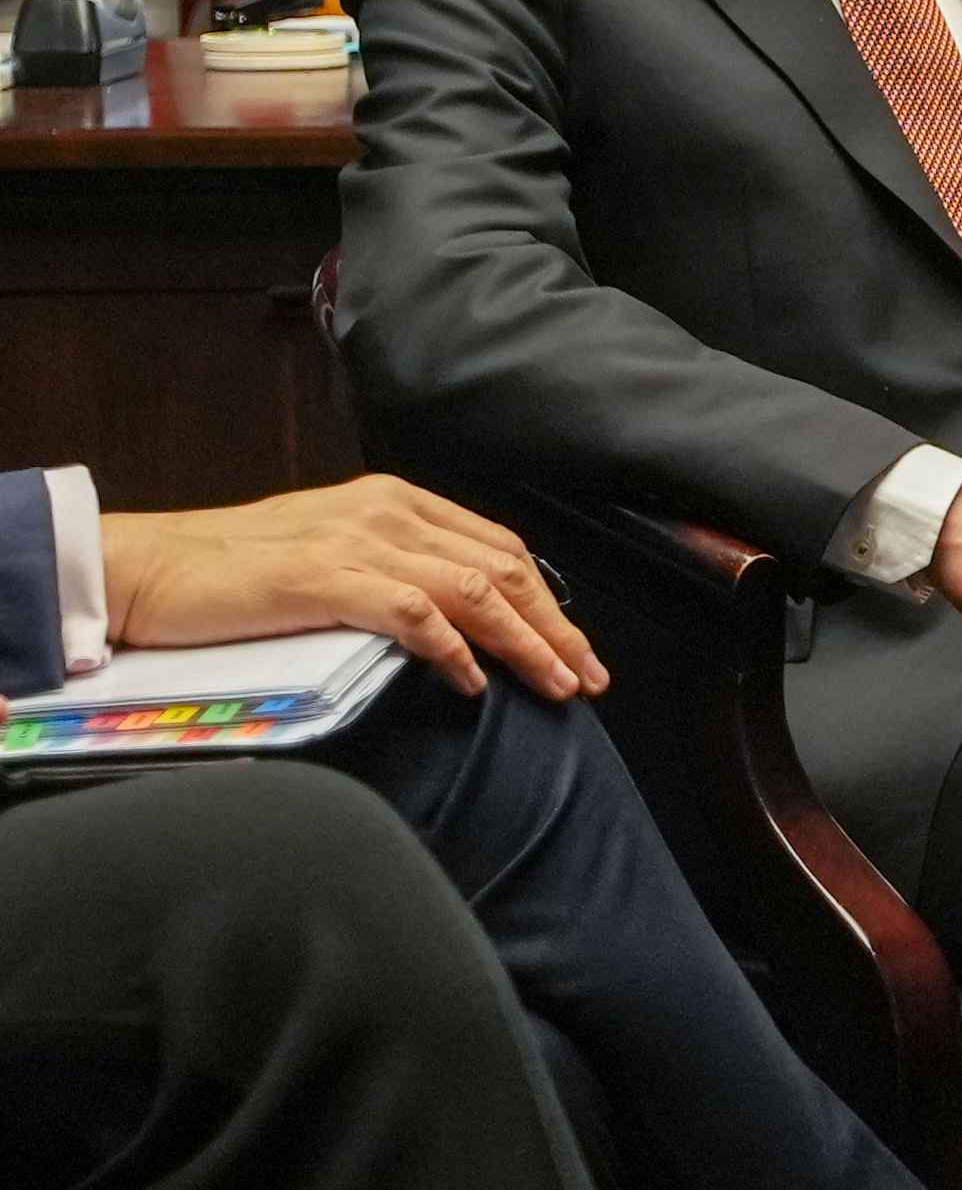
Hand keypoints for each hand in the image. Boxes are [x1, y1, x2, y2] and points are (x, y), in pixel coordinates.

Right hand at [98, 476, 603, 701]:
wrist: (146, 565)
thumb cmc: (234, 570)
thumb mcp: (333, 555)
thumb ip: (394, 572)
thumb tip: (460, 620)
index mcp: (397, 502)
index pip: (501, 549)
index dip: (548, 602)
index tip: (577, 651)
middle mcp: (388, 512)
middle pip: (504, 569)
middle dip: (555, 628)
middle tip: (587, 679)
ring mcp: (358, 541)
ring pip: (474, 590)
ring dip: (524, 643)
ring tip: (553, 687)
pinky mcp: (323, 577)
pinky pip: (414, 612)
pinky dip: (454, 649)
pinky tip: (473, 684)